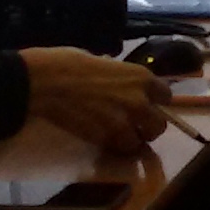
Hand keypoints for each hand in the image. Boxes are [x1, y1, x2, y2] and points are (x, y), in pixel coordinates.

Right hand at [18, 47, 169, 152]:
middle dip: (149, 127)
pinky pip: (120, 148)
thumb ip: (117, 75)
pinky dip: (116, 148)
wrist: (44, 82)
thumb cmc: (67, 64)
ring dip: (132, 140)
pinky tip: (106, 141)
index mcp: (140, 76)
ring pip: (141, 141)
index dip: (156, 102)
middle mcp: (139, 100)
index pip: (166, 95)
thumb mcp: (101, 61)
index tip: (147, 104)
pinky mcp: (105, 138)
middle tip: (135, 127)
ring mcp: (124, 121)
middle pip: (159, 124)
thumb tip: (117, 80)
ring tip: (119, 137)